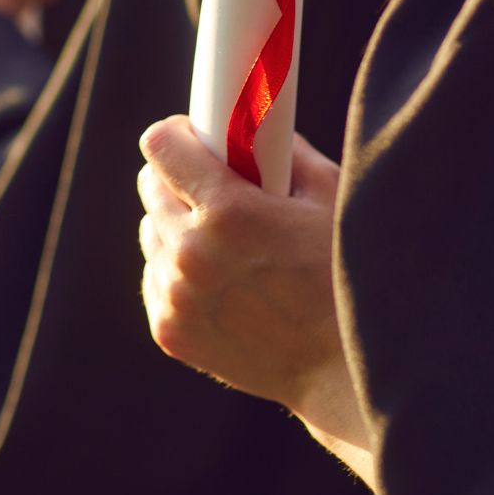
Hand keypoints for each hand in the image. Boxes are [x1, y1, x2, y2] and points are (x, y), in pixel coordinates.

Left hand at [137, 117, 369, 455]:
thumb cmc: (344, 277)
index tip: (195, 137)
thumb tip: (257, 126)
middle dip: (179, 181)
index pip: (161, 146)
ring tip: (222, 241)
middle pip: (149, 189)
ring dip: (177, 228)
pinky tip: (217, 279)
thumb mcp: (328, 198)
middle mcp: (191, 253)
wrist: (339, 368)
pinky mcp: (170, 332)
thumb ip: (286, 152)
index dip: (180, 135)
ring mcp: (176, 297)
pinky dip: (177, 273)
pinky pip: (155, 279)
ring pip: (151, 236)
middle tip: (214, 187)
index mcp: (229, 212)